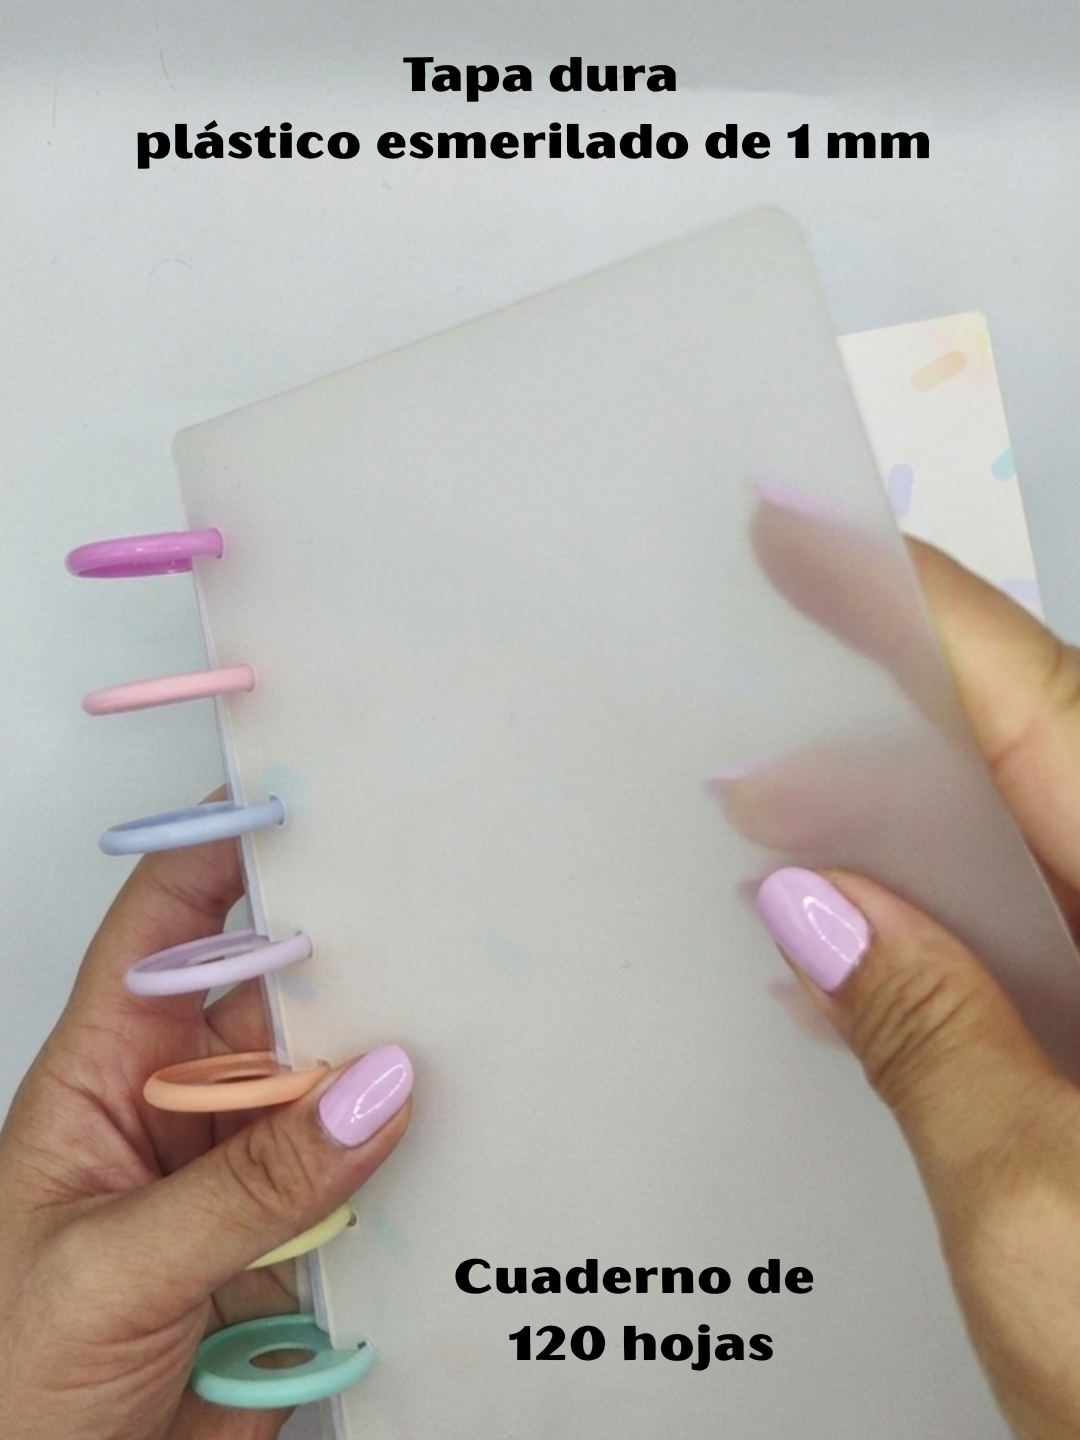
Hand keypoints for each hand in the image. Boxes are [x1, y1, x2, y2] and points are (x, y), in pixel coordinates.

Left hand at [0, 835, 411, 1439]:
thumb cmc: (3, 1389)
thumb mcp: (112, 1272)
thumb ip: (250, 1186)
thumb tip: (372, 1090)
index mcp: (102, 1076)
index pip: (166, 926)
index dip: (223, 848)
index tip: (306, 797)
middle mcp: (183, 1111)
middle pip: (277, 995)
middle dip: (347, 952)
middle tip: (430, 913)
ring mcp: (245, 1177)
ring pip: (335, 1086)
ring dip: (392, 1066)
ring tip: (466, 1024)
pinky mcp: (300, 1247)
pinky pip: (373, 1181)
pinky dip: (419, 1164)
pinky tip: (461, 1141)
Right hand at [754, 542, 1079, 1439]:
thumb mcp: (1038, 1213)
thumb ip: (928, 1034)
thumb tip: (815, 902)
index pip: (1036, 708)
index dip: (907, 604)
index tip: (798, 526)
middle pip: (1027, 768)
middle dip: (872, 738)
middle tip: (744, 724)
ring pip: (1021, 864)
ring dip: (891, 852)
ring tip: (769, 843)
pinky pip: (1033, 956)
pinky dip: (937, 951)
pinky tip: (847, 971)